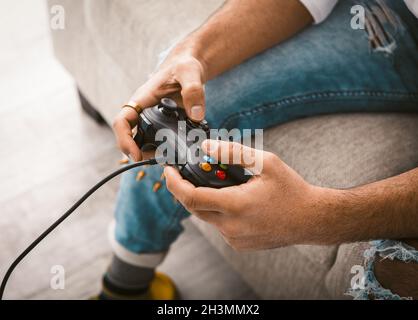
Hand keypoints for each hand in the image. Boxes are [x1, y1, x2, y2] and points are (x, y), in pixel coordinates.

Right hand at [112, 51, 206, 160]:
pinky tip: (180, 154)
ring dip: (155, 153)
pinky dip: (167, 149)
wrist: (189, 67)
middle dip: (141, 152)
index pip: (122, 122)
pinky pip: (160, 140)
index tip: (136, 155)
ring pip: (145, 142)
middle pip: (131, 138)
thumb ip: (193, 91)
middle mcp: (143, 112)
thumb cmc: (184, 66)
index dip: (124, 140)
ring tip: (172, 159)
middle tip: (160, 160)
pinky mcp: (164, 124)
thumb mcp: (190, 73)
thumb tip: (196, 116)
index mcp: (142, 100)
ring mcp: (153, 119)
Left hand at [164, 139, 335, 249]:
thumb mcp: (265, 163)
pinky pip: (219, 226)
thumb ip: (233, 153)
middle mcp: (231, 226)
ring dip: (205, 200)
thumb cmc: (291, 189)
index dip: (174, 183)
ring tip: (220, 184)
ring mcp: (234, 238)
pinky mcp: (239, 244)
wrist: (311, 219)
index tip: (168, 171)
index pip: (190, 197)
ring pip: (206, 217)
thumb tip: (207, 146)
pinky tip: (233, 200)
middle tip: (189, 174)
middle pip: (193, 208)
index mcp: (235, 205)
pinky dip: (218, 211)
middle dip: (186, 190)